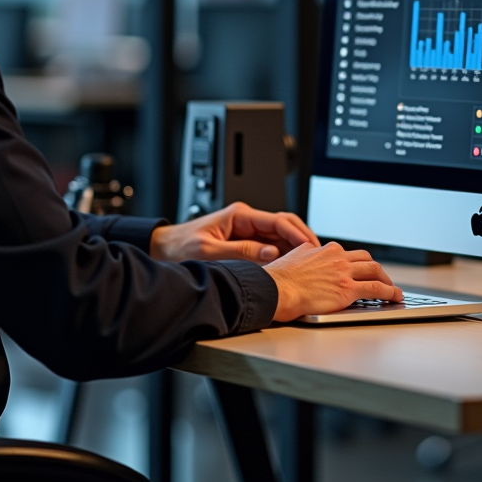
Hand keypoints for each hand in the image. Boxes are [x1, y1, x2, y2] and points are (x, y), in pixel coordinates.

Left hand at [150, 203, 319, 263]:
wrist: (163, 249)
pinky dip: (284, 255)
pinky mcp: (244, 243)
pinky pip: (270, 246)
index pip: (278, 221)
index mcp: (240, 215)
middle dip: (303, 238)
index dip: (297, 234)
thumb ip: (242, 251)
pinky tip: (292, 266)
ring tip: (310, 262)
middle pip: (285, 226)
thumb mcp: (210, 251)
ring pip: (280, 237)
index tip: (311, 246)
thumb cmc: (180, 247)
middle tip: (318, 254)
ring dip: (295, 248)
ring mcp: (247, 231)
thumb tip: (271, 253)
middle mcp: (246, 220)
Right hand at [263, 242, 401, 321]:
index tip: (362, 271)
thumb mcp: (295, 257)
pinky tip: (394, 297)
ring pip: (375, 271)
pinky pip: (376, 289)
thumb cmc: (279, 279)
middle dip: (377, 270)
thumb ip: (308, 255)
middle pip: (366, 260)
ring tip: (393, 290)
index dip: (358, 264)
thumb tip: (310, 254)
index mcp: (325, 250)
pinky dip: (389, 292)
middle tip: (382, 279)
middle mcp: (337, 258)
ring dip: (387, 280)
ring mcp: (344, 273)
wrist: (275, 289)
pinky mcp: (348, 290)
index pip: (349, 254)